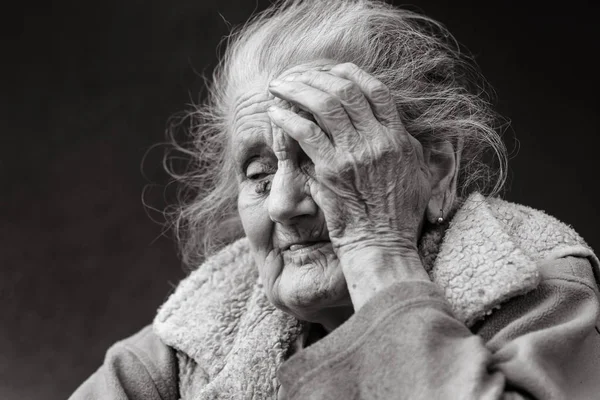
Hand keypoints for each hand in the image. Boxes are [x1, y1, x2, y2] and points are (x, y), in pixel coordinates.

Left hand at [267, 63, 430, 258]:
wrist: (382, 245)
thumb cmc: (399, 215)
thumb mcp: (419, 175)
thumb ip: (408, 146)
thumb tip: (396, 127)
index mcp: (399, 138)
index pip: (376, 91)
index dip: (352, 73)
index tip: (334, 69)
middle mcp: (378, 140)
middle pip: (346, 91)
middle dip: (317, 76)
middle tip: (297, 74)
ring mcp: (354, 154)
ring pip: (324, 105)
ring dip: (298, 89)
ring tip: (279, 84)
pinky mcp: (332, 170)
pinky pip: (306, 133)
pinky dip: (288, 118)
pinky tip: (275, 112)